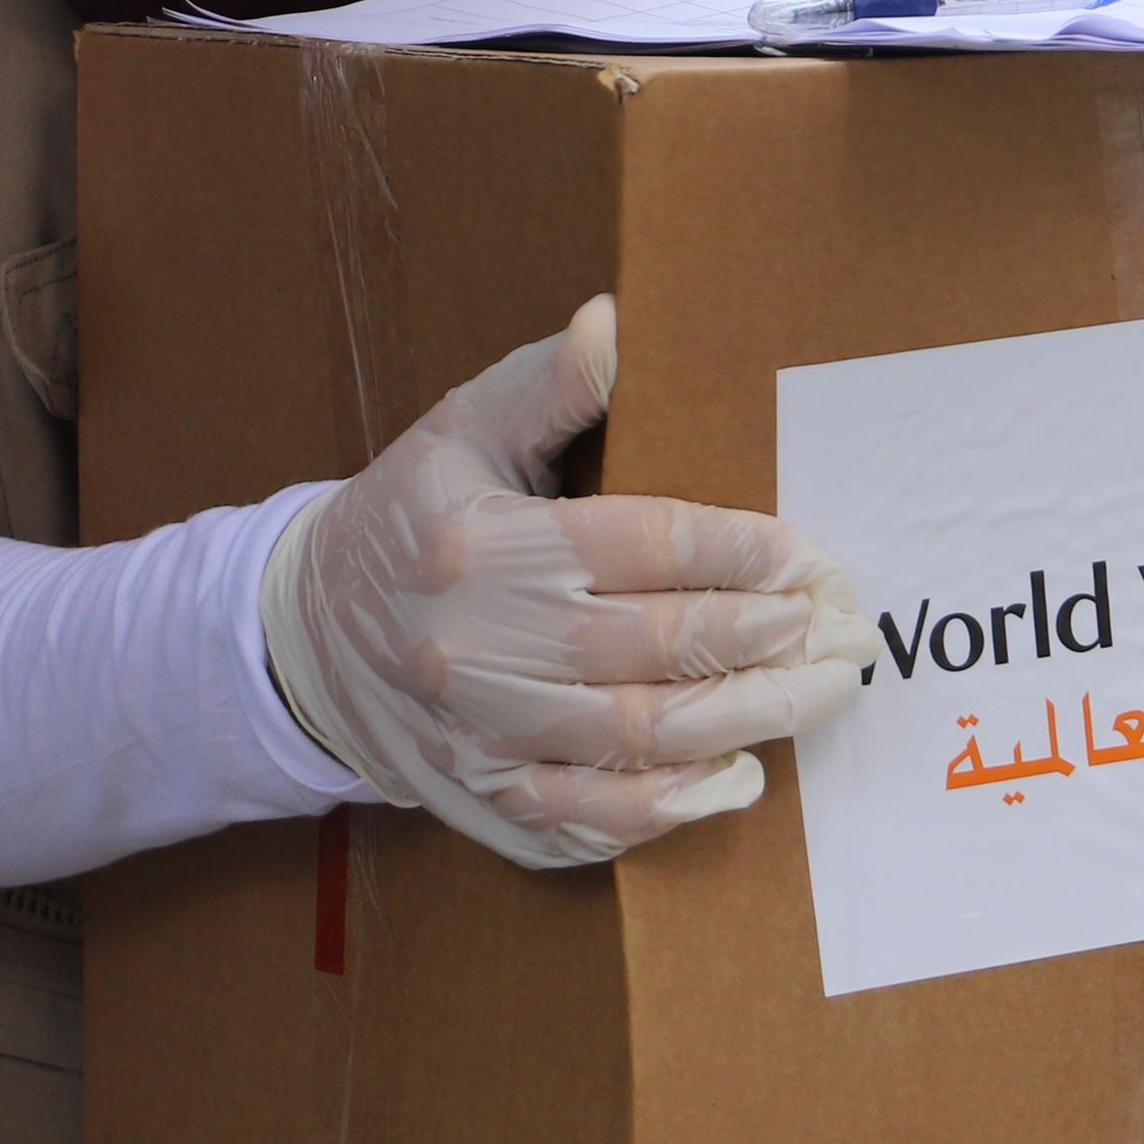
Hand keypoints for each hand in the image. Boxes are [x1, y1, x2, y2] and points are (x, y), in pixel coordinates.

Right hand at [258, 297, 881, 868]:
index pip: (638, 546)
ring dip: (743, 720)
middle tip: (840, 626)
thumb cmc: (407, 518)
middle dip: (763, 637)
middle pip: (650, 650)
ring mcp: (474, 735)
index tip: (805, 554)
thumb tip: (618, 323)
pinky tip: (737, 779)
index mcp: (479, 544)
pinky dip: (667, 809)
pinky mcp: (479, 800)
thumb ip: (550, 382)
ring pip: (632, 738)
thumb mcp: (465, 427)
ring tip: (820, 691)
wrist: (303, 640)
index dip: (737, 550)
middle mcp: (474, 647)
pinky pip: (585, 821)